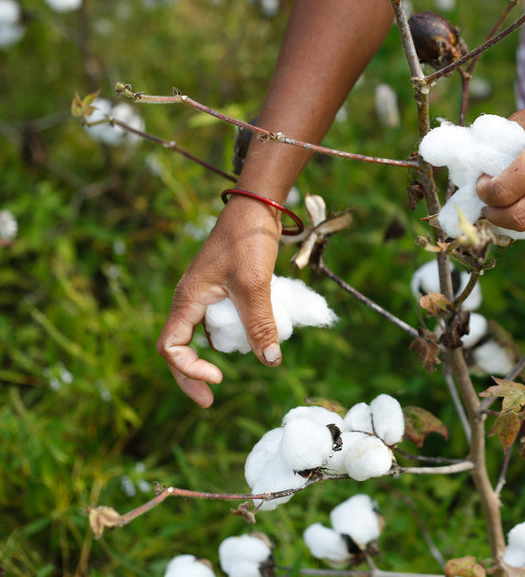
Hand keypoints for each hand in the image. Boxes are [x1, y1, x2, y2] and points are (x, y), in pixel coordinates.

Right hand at [156, 197, 282, 406]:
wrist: (257, 207)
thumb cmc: (248, 241)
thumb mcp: (255, 285)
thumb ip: (260, 324)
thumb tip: (270, 361)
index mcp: (187, 300)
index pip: (171, 347)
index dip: (188, 369)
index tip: (219, 377)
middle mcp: (191, 301)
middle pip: (181, 347)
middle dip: (193, 375)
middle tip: (210, 400)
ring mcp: (206, 295)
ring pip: (205, 334)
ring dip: (220, 351)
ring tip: (242, 360)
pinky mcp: (223, 290)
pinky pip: (223, 320)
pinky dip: (236, 332)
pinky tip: (258, 334)